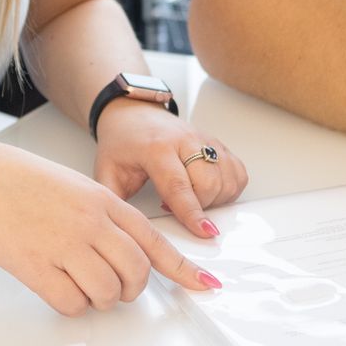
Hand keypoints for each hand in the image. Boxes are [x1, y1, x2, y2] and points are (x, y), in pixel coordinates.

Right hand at [0, 136, 218, 315]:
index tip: (206, 286)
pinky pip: (72, 303)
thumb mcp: (76, 187)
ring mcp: (65, 244)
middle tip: (113, 287)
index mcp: (104, 200)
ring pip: (107, 293)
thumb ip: (105, 216)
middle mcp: (91, 221)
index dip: (184, 268)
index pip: (155, 240)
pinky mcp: (37, 266)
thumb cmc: (21, 182)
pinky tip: (55, 285)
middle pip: (136, 274)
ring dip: (98, 298)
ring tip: (77, 281)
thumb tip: (128, 256)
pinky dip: (70, 304)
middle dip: (129, 290)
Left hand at [92, 98, 248, 237]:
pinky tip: (209, 190)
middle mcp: (185, 140)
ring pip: (227, 179)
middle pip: (209, 184)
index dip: (192, 213)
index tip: (204, 232)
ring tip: (190, 196)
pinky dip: (229, 187)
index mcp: (157, 148)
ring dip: (214, 199)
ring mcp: (204, 139)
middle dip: (199, 207)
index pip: (179, 186)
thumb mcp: (108, 171)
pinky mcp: (217, 142)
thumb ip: (114, 201)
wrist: (134, 112)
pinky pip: (237, 171)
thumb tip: (123, 231)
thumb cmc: (122, 141)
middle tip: (175, 205)